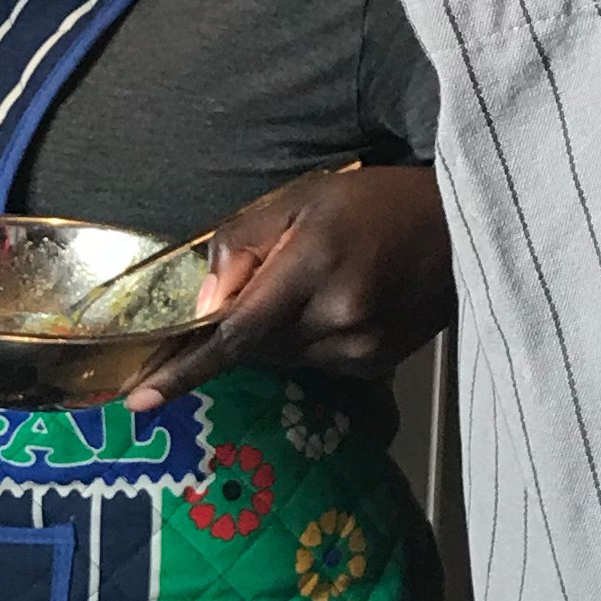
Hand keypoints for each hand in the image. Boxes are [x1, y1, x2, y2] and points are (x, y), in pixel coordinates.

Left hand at [124, 162, 452, 408]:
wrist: (460, 227)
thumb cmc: (372, 202)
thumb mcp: (298, 199)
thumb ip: (242, 247)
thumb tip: (204, 306)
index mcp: (311, 268)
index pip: (234, 334)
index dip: (184, 371)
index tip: (139, 402)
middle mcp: (336, 320)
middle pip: (255, 347)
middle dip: (244, 324)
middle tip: (272, 279)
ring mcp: (360, 350)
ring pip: (284, 358)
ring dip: (279, 332)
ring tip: (318, 283)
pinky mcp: (376, 365)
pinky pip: (316, 363)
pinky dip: (310, 340)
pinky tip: (339, 303)